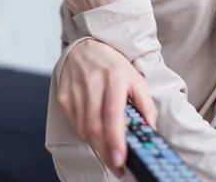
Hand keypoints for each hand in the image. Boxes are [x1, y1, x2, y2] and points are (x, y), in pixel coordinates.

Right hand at [58, 39, 157, 177]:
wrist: (85, 49)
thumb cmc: (112, 65)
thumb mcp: (136, 79)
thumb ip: (146, 105)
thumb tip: (151, 130)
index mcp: (114, 78)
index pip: (112, 114)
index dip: (115, 140)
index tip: (120, 159)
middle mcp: (92, 83)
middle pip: (95, 126)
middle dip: (106, 151)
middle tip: (117, 166)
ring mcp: (75, 90)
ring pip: (84, 128)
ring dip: (97, 146)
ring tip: (108, 151)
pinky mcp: (64, 97)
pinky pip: (75, 123)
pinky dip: (86, 134)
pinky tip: (95, 133)